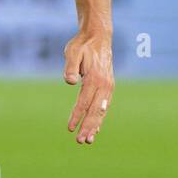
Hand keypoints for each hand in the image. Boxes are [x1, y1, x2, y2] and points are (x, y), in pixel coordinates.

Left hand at [63, 29, 113, 143]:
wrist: (98, 36)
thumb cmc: (82, 45)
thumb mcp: (72, 52)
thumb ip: (71, 67)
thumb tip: (69, 81)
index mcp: (95, 78)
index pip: (83, 102)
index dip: (77, 116)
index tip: (70, 129)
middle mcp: (104, 85)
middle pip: (95, 110)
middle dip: (88, 127)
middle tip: (81, 141)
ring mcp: (108, 86)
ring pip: (101, 111)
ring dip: (95, 126)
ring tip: (88, 140)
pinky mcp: (109, 87)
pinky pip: (105, 106)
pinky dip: (100, 118)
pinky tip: (96, 129)